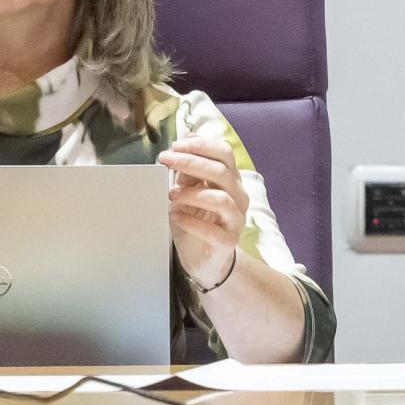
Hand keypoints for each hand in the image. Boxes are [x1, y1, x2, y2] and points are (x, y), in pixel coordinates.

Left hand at [158, 134, 248, 287]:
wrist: (205, 259)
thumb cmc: (196, 221)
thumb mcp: (188, 192)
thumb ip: (186, 173)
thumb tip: (176, 152)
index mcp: (230, 179)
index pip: (224, 152)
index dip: (201, 145)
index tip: (175, 145)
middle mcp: (238, 196)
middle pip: (222, 171)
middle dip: (191, 162)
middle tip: (166, 160)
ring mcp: (236, 219)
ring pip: (221, 199)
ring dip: (192, 194)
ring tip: (171, 194)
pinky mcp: (228, 241)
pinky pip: (212, 230)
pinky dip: (190, 221)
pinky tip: (174, 216)